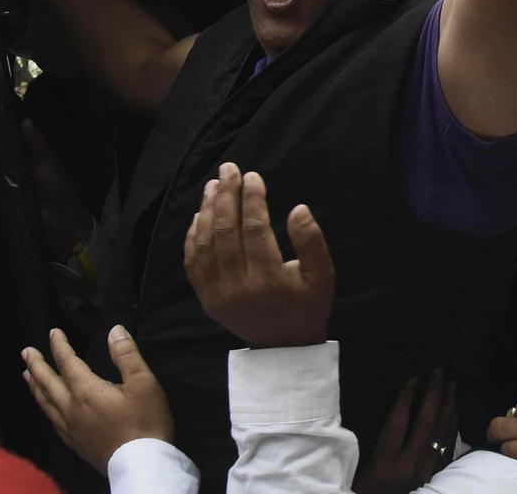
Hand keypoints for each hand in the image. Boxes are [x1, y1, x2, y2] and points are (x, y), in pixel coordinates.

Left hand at [22, 325, 171, 473]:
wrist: (142, 464)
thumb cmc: (145, 422)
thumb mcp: (144, 383)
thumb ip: (127, 355)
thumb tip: (114, 330)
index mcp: (87, 391)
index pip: (68, 363)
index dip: (59, 346)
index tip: (53, 332)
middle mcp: (72, 409)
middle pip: (48, 383)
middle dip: (37, 365)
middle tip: (26, 352)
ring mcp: (71, 429)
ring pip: (46, 403)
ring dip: (35, 386)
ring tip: (27, 375)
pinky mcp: (75, 444)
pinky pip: (52, 421)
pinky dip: (45, 408)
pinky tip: (46, 407)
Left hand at [183, 163, 335, 346]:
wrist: (284, 348)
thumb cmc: (307, 307)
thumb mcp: (323, 278)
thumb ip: (312, 242)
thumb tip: (298, 208)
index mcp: (268, 281)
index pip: (254, 228)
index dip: (252, 198)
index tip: (253, 176)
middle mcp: (237, 288)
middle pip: (225, 231)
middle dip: (227, 195)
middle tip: (229, 169)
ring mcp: (217, 295)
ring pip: (205, 243)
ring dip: (207, 209)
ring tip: (214, 185)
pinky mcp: (206, 299)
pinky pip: (193, 262)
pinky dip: (193, 235)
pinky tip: (200, 213)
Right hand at [357, 370, 456, 493]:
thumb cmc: (364, 493)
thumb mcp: (359, 471)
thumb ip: (371, 445)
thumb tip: (389, 413)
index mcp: (384, 464)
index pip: (398, 423)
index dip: (405, 398)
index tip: (412, 378)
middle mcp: (407, 468)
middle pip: (425, 424)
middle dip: (433, 394)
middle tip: (439, 371)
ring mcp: (424, 475)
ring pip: (441, 435)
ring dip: (447, 407)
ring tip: (451, 386)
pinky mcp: (434, 480)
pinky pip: (447, 449)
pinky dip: (452, 428)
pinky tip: (454, 413)